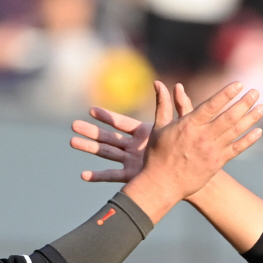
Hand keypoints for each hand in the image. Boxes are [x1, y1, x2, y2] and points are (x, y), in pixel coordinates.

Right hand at [69, 81, 216, 184]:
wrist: (189, 176)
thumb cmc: (188, 151)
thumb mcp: (182, 127)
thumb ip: (178, 107)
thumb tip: (177, 86)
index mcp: (143, 134)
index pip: (121, 123)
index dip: (106, 117)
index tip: (91, 110)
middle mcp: (134, 147)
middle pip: (108, 137)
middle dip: (90, 131)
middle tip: (73, 125)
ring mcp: (131, 162)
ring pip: (106, 153)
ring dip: (89, 148)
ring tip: (72, 142)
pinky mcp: (132, 176)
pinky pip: (112, 176)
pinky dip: (98, 176)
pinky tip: (84, 175)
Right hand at [107, 81, 262, 222]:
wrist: (162, 185)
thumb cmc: (157, 155)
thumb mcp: (158, 127)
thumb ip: (163, 104)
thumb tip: (157, 83)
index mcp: (189, 125)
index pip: (211, 106)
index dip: (226, 94)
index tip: (239, 85)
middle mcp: (203, 136)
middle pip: (228, 117)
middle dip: (244, 103)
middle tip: (256, 92)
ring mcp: (212, 150)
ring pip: (235, 131)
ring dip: (250, 118)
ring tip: (262, 107)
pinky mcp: (217, 163)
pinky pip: (236, 150)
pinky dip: (248, 140)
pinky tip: (258, 131)